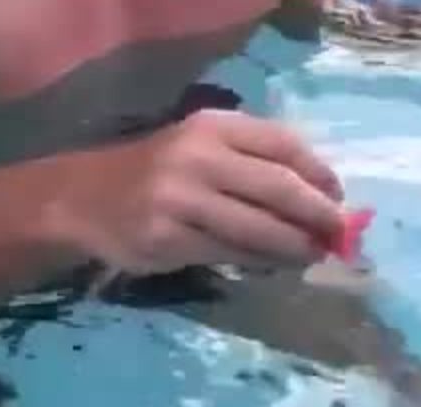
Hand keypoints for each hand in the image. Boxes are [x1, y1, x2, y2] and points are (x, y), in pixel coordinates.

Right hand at [41, 109, 345, 275]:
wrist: (81, 199)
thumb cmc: (160, 172)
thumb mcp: (202, 148)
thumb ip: (256, 163)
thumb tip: (324, 197)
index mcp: (212, 127)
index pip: (283, 144)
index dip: (319, 173)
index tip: (339, 196)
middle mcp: (197, 157)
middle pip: (279, 188)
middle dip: (318, 214)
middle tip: (338, 234)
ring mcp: (180, 199)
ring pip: (259, 229)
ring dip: (295, 246)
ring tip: (313, 254)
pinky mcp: (168, 239)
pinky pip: (231, 255)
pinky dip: (261, 263)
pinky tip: (274, 265)